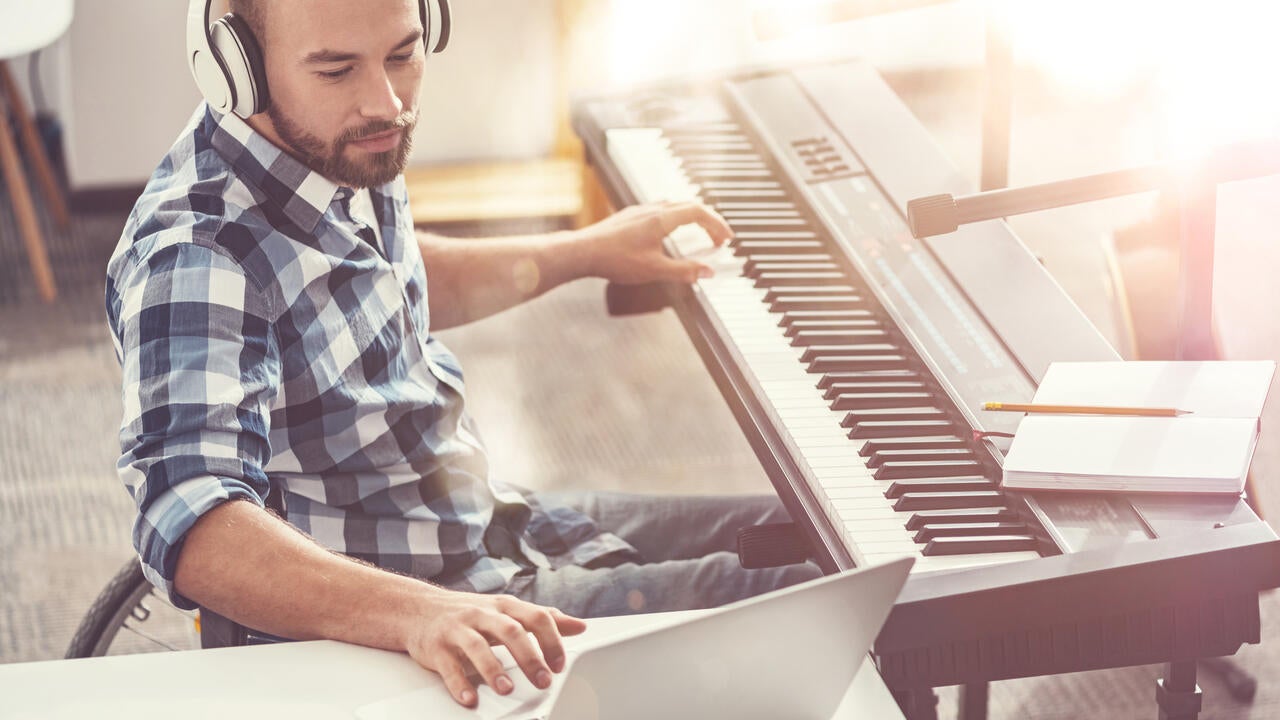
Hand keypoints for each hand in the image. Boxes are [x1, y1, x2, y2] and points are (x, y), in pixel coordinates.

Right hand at [403, 591, 587, 707]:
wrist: (418, 609)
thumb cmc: (470, 613)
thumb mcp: (507, 611)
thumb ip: (542, 619)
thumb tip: (580, 625)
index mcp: (503, 606)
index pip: (534, 617)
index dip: (550, 640)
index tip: (559, 665)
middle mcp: (481, 614)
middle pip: (510, 631)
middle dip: (529, 657)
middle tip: (543, 681)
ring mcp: (458, 630)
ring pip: (478, 647)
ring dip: (494, 670)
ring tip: (507, 690)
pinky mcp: (436, 648)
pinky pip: (448, 666)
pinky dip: (459, 684)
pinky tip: (470, 698)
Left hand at [578, 201, 733, 283]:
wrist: (581, 252)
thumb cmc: (614, 259)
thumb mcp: (654, 270)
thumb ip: (684, 271)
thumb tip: (708, 272)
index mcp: (662, 218)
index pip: (699, 212)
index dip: (717, 224)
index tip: (727, 238)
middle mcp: (652, 209)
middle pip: (688, 206)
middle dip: (708, 222)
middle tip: (718, 239)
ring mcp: (639, 211)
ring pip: (673, 206)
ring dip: (691, 218)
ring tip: (699, 233)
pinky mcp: (628, 217)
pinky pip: (659, 210)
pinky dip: (674, 219)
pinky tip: (668, 233)